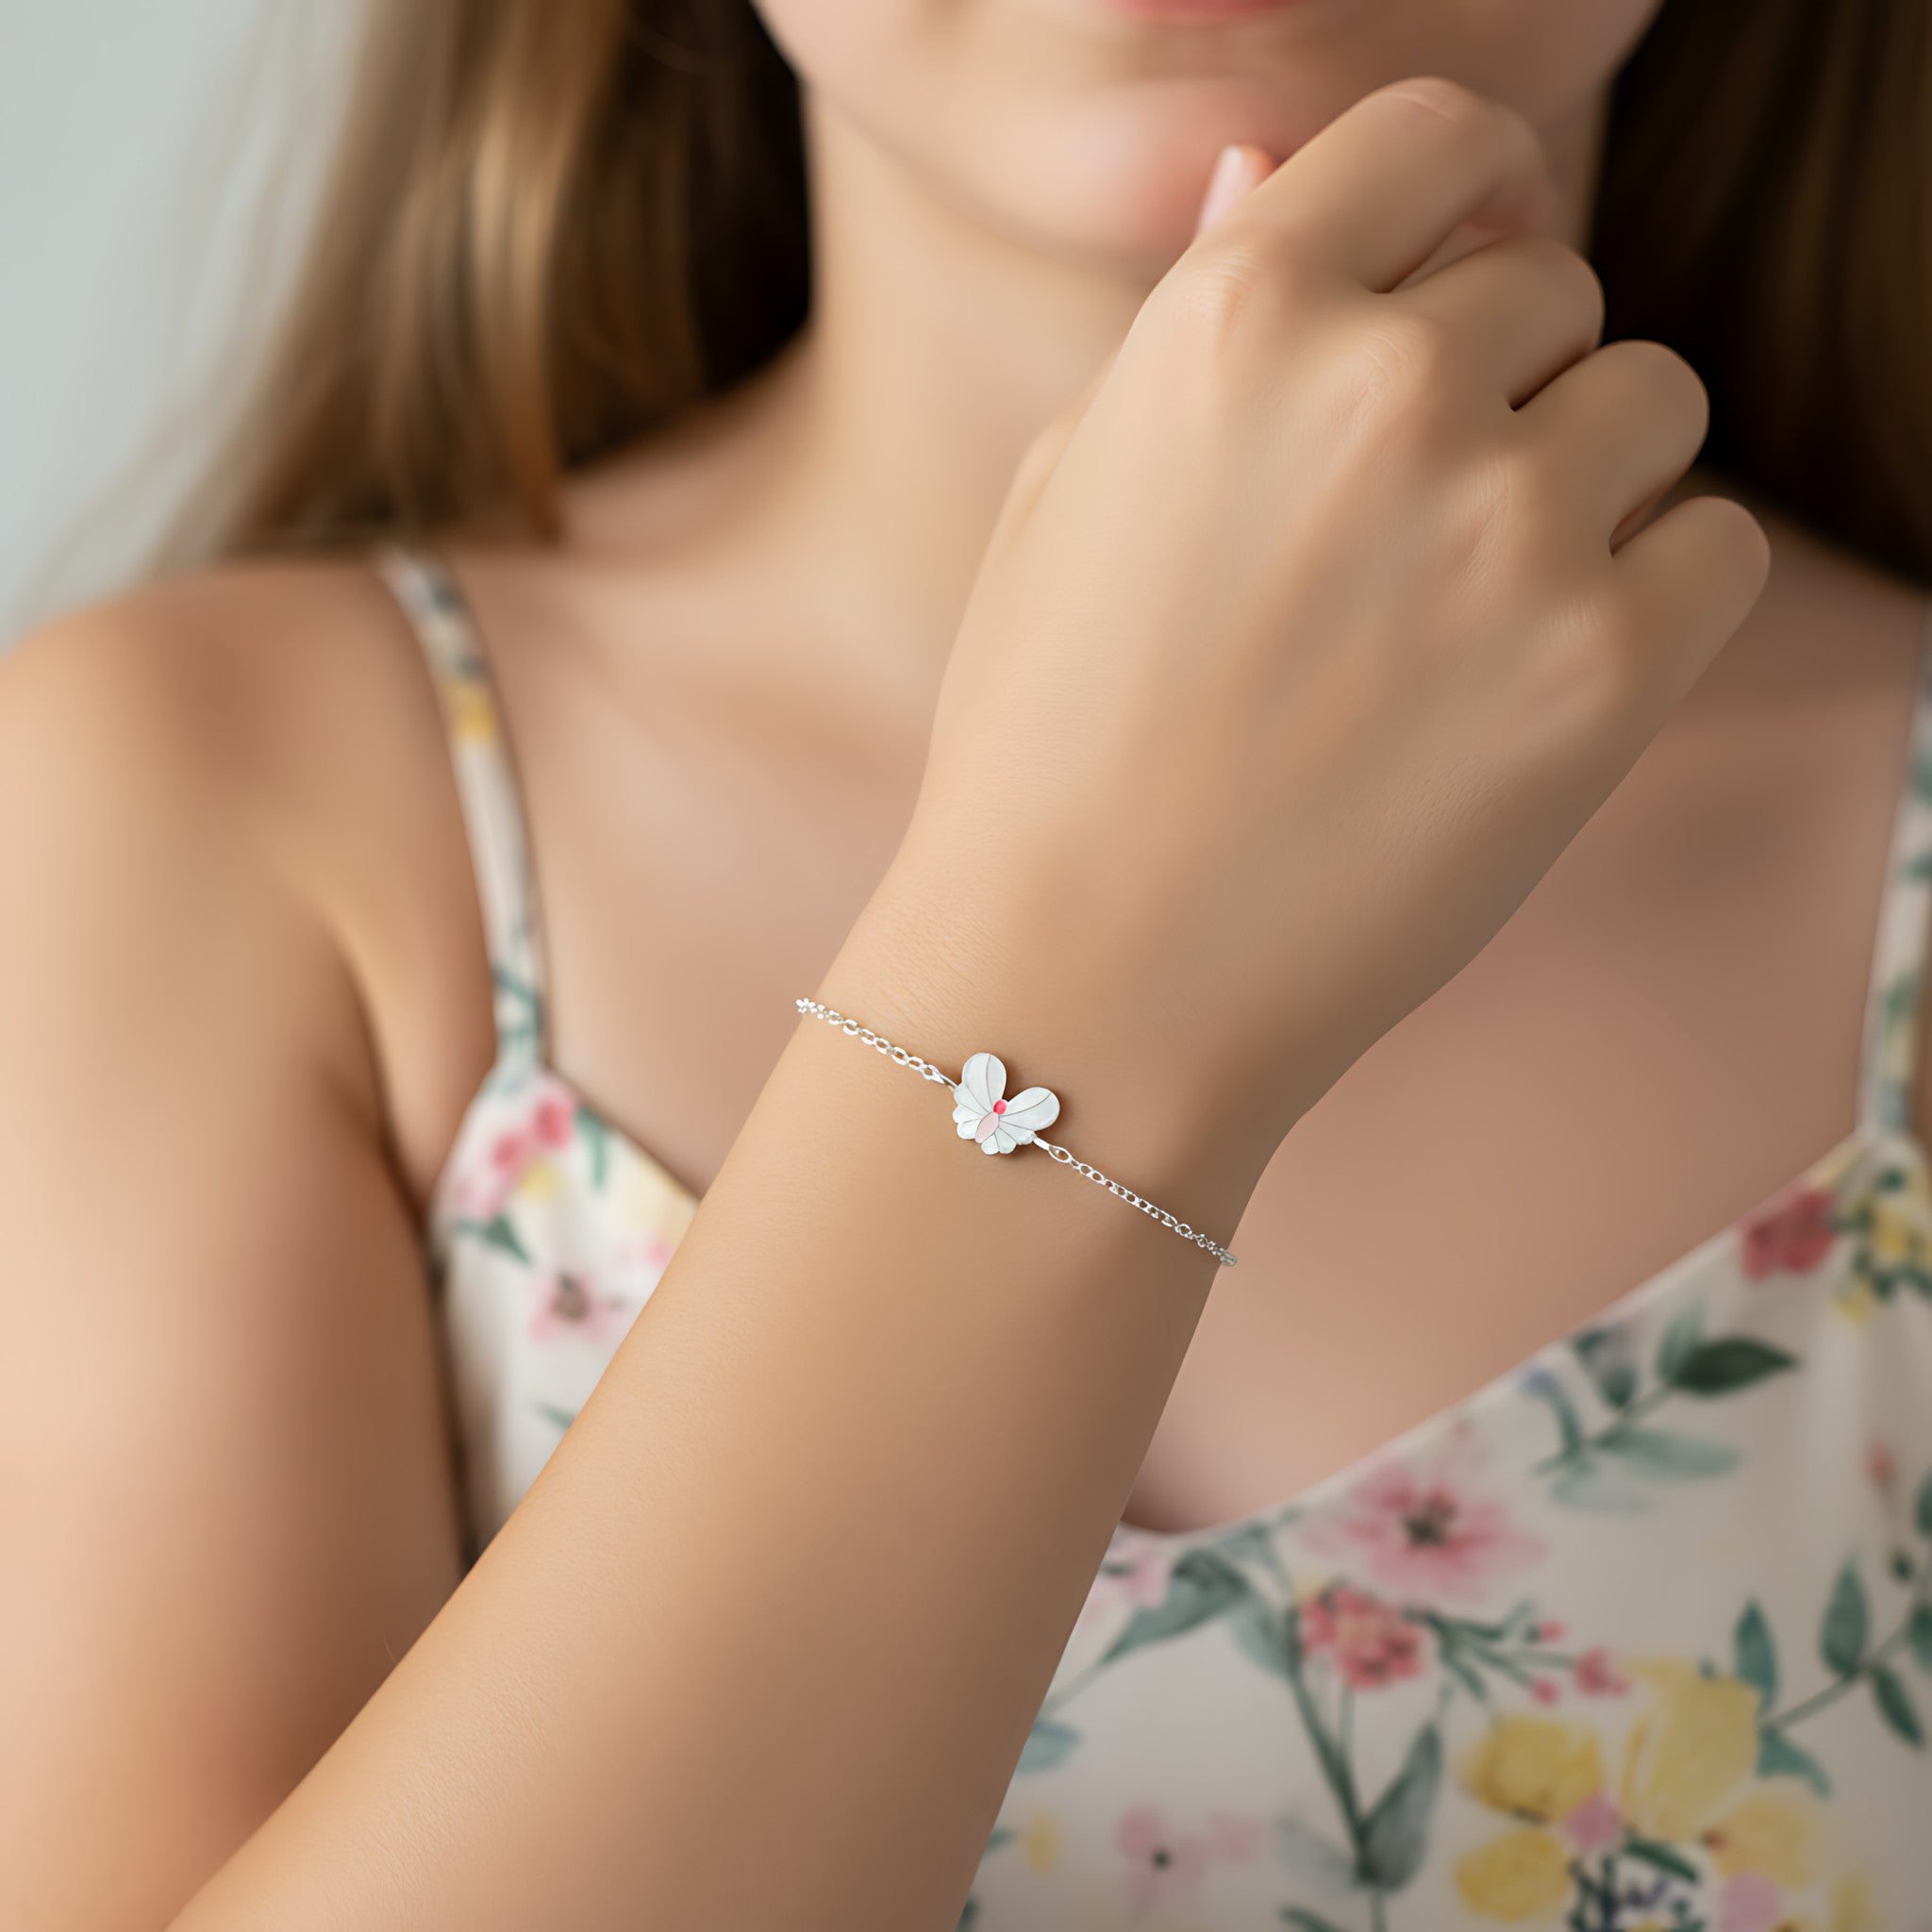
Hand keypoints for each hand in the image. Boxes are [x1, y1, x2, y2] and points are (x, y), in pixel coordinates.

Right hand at [880, 76, 1769, 1162]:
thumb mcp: (1069, 494)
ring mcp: (1502, 527)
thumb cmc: (1049, 746)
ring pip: (1653, 402)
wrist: (1084, 983)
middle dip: (1501, 381)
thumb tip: (1267, 171)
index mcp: (1231, 320)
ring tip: (1466, 615)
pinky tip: (1539, 676)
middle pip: (1552, 288)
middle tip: (1412, 531)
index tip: (1467, 255)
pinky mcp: (1601, 668)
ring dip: (1584, 480)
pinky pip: (1718, 544)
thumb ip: (1192, 319)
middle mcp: (1380, 389)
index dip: (1465, 189)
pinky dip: (1657, 595)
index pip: (1431, 140)